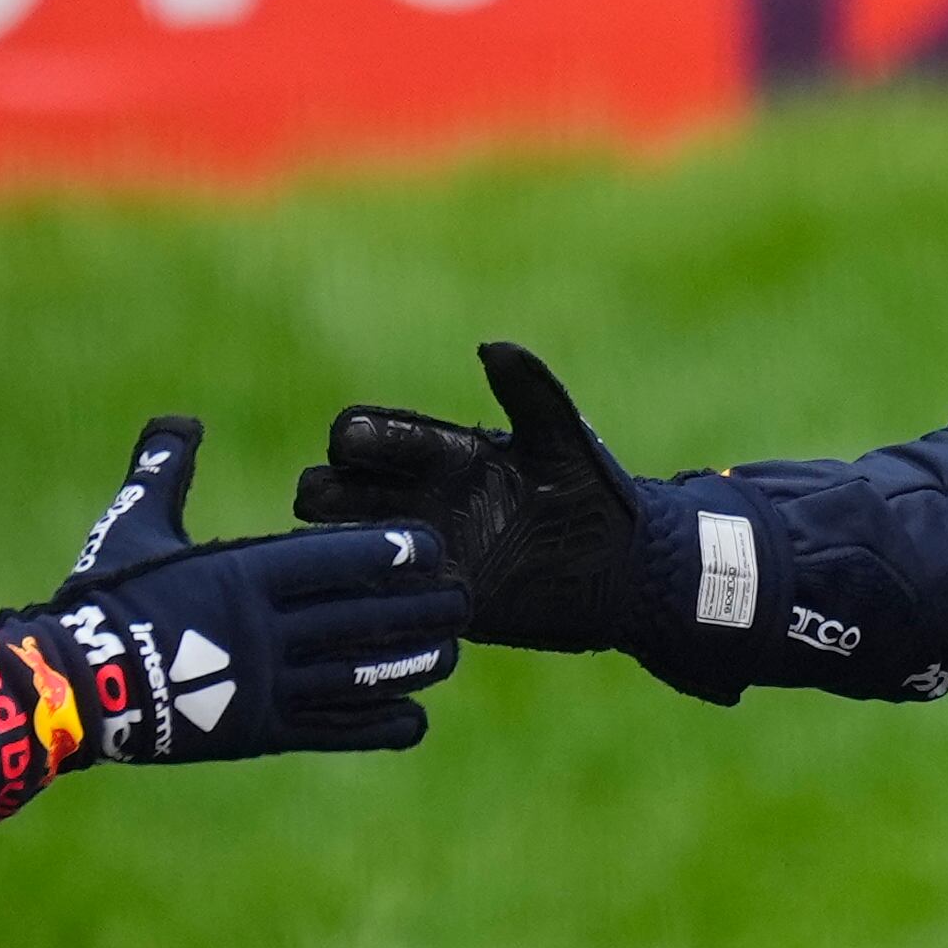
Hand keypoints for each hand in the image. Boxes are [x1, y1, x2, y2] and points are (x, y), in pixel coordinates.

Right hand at [30, 418, 464, 759]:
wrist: (73, 686)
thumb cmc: (103, 596)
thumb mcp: (135, 526)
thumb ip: (165, 472)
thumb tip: (180, 421)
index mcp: (241, 574)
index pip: (333, 561)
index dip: (388, 554)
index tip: (431, 547)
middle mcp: (264, 630)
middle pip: (360, 618)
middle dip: (420, 610)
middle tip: (467, 600)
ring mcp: (264, 685)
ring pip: (355, 674)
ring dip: (410, 664)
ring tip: (453, 654)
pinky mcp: (257, 731)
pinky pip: (330, 727)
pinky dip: (375, 725)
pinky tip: (416, 720)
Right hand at [293, 343, 646, 650]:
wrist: (622, 572)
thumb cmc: (595, 498)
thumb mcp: (564, 445)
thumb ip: (533, 397)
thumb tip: (492, 346)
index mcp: (443, 453)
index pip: (371, 434)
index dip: (356, 436)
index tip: (350, 442)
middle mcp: (420, 499)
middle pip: (337, 489)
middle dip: (325, 491)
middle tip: (331, 501)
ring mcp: (422, 552)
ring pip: (346, 544)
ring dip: (339, 547)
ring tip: (352, 551)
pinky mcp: (432, 601)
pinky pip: (379, 598)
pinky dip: (368, 594)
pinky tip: (371, 595)